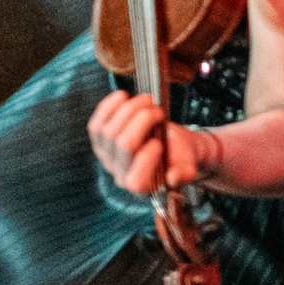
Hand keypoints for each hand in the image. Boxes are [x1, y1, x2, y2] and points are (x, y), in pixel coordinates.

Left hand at [85, 89, 217, 199]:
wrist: (167, 144)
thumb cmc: (177, 155)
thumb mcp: (187, 165)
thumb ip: (184, 174)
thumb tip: (173, 178)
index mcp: (143, 188)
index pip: (136, 181)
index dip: (146, 159)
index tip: (158, 143)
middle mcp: (120, 175)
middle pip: (123, 146)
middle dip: (142, 121)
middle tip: (158, 112)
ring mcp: (107, 158)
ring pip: (109, 131)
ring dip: (130, 109)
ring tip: (147, 101)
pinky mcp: (99, 141)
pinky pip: (96, 124)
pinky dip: (108, 107)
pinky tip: (123, 96)